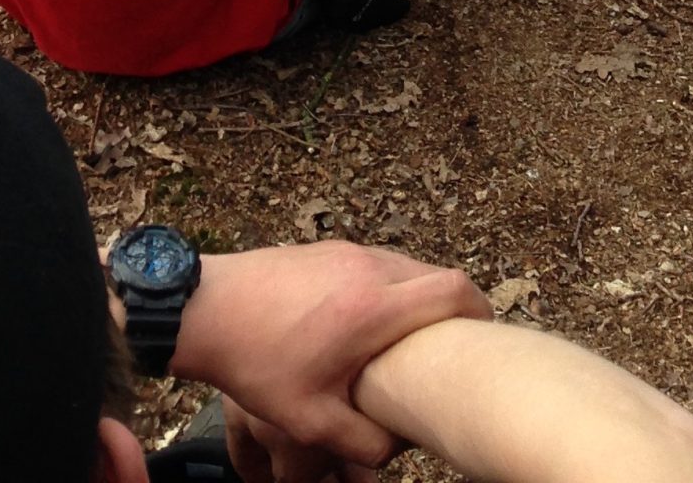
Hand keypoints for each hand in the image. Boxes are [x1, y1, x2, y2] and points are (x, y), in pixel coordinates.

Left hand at [170, 243, 490, 469]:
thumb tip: (395, 445)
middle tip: (448, 348)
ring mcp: (349, 252)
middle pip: (437, 276)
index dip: (481, 313)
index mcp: (373, 308)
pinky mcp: (331, 248)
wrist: (207, 308)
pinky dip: (391, 289)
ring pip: (408, 267)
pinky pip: (381, 263)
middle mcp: (369, 268)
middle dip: (453, 310)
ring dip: (420, 298)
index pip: (453, 291)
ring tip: (407, 341)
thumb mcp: (309, 419)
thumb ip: (362, 439)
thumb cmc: (256, 363)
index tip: (484, 338)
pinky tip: (369, 324)